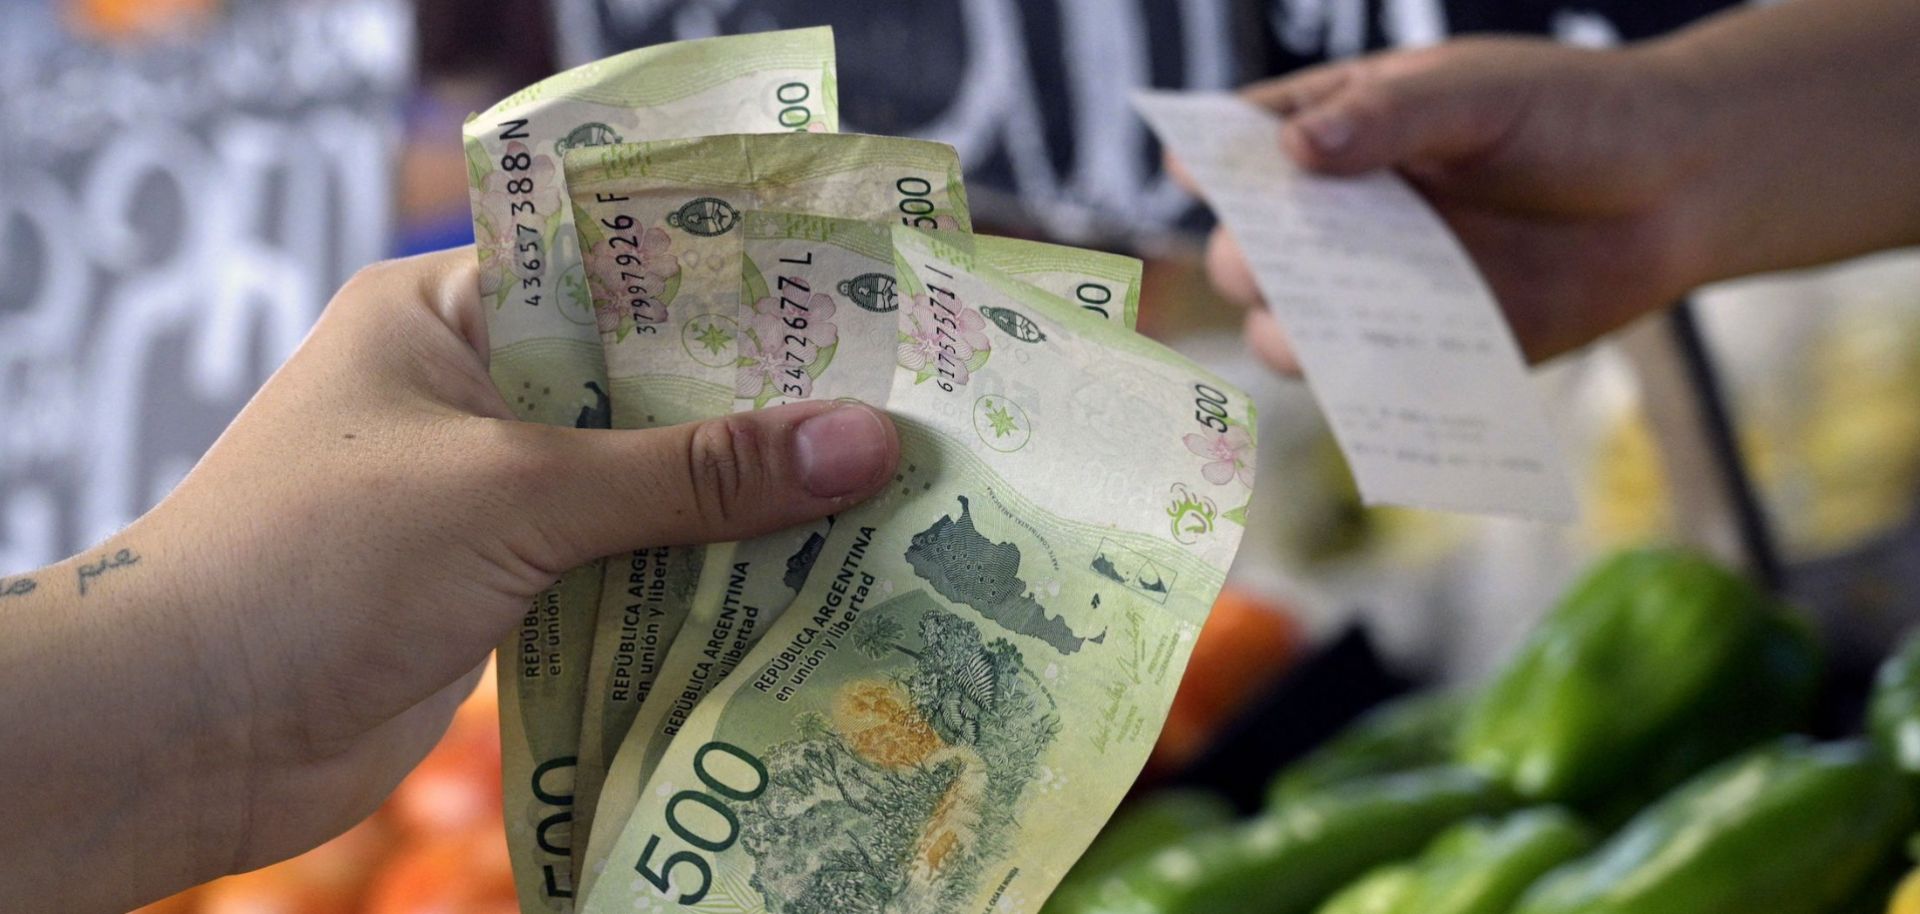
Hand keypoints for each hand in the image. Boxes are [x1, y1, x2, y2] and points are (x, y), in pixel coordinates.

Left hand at [0, 248, 898, 910]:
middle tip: (892, 414)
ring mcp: (487, 496)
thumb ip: (694, 473)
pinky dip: (695, 580)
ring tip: (875, 499)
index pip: (618, 272)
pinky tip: (799, 583)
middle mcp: (473, 392)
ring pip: (643, 486)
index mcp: (449, 313)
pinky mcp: (502, 589)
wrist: (187, 733)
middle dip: (757, 413)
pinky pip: (623, 568)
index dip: (735, 290)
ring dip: (736, 507)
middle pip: (646, 389)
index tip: (855, 307)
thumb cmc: (321, 561)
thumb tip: (866, 443)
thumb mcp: (520, 492)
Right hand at [1195, 38, 1713, 371]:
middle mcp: (1339, 213)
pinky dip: (1354, 390)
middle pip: (1248, 247)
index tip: (1192, 169)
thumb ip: (1389, 117)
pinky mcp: (1421, 350)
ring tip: (1315, 329)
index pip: (1242, 141)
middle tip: (1273, 258)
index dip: (1208, 158)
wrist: (1678, 190)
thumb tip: (1293, 151)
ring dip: (1288, 332)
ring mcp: (1373, 286)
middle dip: (1248, 257)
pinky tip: (1367, 385)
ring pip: (1285, 327)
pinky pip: (1363, 382)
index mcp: (1338, 128)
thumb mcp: (1479, 93)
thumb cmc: (1573, 115)